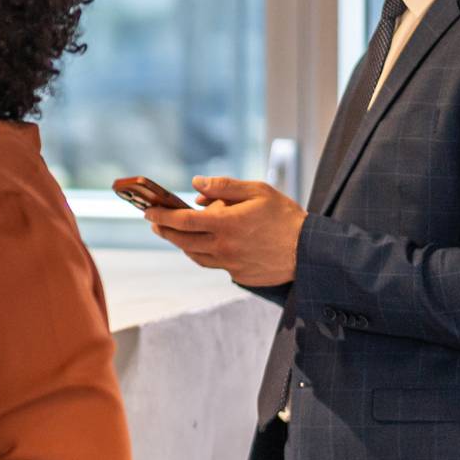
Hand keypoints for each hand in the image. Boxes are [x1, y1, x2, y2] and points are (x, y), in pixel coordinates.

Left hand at [144, 175, 305, 287]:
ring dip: (181, 243)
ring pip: (194, 255)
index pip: (182, 220)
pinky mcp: (238, 275)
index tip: (148, 212)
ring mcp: (230, 264)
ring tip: (175, 232)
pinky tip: (201, 245)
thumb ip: (224, 186)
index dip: (162, 216)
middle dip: (165, 230)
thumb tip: (195, 184)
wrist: (311, 252)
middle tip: (155, 222)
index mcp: (226, 223)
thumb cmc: (285, 216)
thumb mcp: (258, 191)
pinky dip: (201, 254)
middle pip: (182, 240)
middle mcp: (224, 246)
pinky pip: (212, 264)